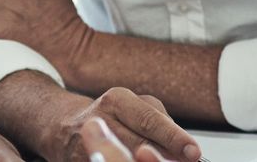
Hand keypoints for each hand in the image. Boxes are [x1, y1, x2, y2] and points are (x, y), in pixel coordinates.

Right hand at [41, 88, 200, 161]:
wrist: (63, 128)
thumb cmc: (111, 119)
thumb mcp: (134, 109)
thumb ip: (160, 124)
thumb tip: (186, 150)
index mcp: (117, 100)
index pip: (150, 120)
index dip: (174, 138)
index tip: (193, 152)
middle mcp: (100, 117)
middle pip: (140, 143)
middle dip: (162, 156)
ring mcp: (88, 141)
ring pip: (125, 156)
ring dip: (144, 161)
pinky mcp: (81, 158)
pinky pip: (108, 161)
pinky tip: (133, 161)